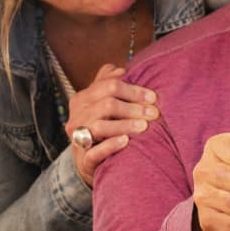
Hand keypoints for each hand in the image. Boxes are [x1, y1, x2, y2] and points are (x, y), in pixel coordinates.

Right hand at [65, 64, 159, 186]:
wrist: (88, 161)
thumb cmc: (101, 126)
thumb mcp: (101, 103)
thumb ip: (108, 84)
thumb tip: (121, 69)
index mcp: (82, 99)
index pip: (108, 86)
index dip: (133, 90)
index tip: (153, 97)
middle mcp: (76, 116)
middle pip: (106, 104)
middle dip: (133, 107)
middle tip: (153, 113)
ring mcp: (78, 138)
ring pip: (100, 126)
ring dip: (125, 125)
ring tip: (144, 127)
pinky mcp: (82, 159)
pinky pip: (94, 151)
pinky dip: (111, 145)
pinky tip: (126, 141)